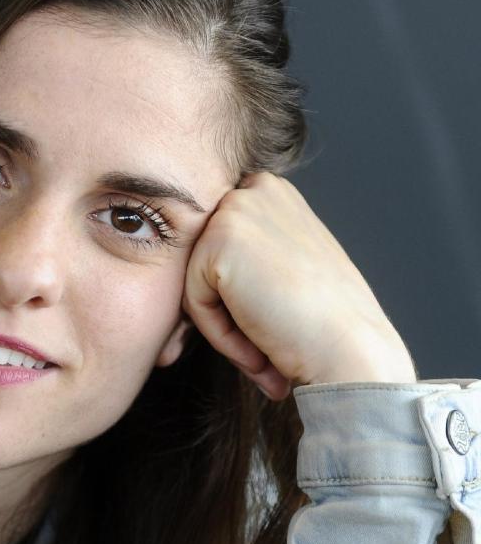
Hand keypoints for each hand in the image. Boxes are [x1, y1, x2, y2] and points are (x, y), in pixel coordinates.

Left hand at [181, 172, 416, 397]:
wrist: (350, 351)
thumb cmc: (327, 326)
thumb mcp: (293, 269)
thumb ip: (255, 257)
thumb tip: (220, 277)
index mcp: (274, 194)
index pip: (223, 253)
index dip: (244, 301)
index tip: (276, 331)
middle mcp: (255, 190)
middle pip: (207, 268)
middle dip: (232, 315)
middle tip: (268, 352)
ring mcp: (236, 210)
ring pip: (198, 286)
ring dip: (228, 329)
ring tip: (267, 353)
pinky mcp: (218, 240)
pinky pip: (194, 301)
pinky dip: (221, 335)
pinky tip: (260, 347)